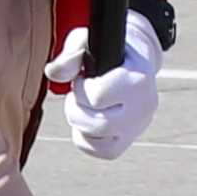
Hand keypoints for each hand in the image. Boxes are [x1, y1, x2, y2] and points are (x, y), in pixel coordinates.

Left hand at [51, 1, 167, 162]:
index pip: (98, 97)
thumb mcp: (87, 42)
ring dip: (79, 123)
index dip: (81, 88)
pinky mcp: (131, 139)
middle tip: (77, 95)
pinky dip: (87, 140)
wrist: (134, 61)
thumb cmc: (106, 49)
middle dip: (75, 109)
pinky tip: (87, 120)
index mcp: (138, 79)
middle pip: (97, 124)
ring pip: (98, 141)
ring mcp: (138, 126)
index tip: (84, 78)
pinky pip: (104, 152)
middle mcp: (144, 106)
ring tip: (82, 106)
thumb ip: (70, 56)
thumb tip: (52, 73)